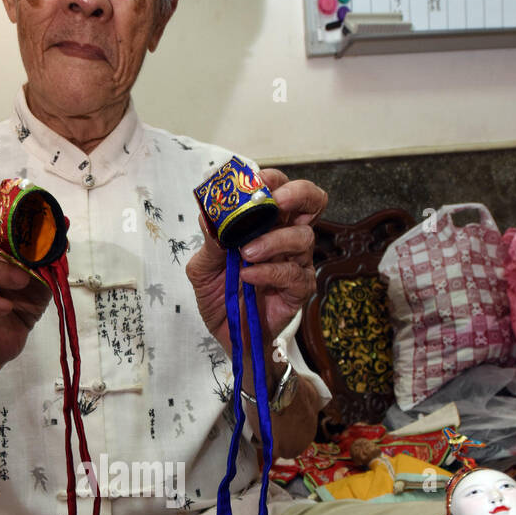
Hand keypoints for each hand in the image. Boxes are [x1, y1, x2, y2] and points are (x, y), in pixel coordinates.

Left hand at [186, 168, 327, 356]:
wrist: (229, 335)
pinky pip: (293, 273)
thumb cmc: (221, 296)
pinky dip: (269, 272)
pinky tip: (249, 276)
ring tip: (246, 253)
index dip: (271, 179)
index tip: (254, 180)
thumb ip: (208, 243)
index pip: (279, 189)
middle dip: (296, 193)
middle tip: (275, 200)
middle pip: (311, 201)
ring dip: (273, 240)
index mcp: (266, 224)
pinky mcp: (300, 288)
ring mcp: (297, 262)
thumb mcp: (204, 269)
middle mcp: (286, 236)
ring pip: (303, 236)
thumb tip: (208, 215)